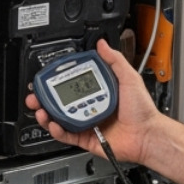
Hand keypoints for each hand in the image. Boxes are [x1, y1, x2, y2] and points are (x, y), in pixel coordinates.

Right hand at [27, 38, 162, 165]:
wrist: (146, 135)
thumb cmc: (142, 110)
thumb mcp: (129, 77)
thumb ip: (114, 60)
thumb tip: (102, 45)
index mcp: (100, 91)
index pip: (74, 84)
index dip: (59, 81)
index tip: (49, 78)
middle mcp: (92, 106)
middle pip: (62, 102)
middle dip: (46, 99)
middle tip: (36, 96)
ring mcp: (88, 123)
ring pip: (61, 118)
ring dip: (47, 114)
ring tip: (40, 109)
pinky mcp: (87, 139)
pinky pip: (67, 135)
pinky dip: (57, 130)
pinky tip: (53, 124)